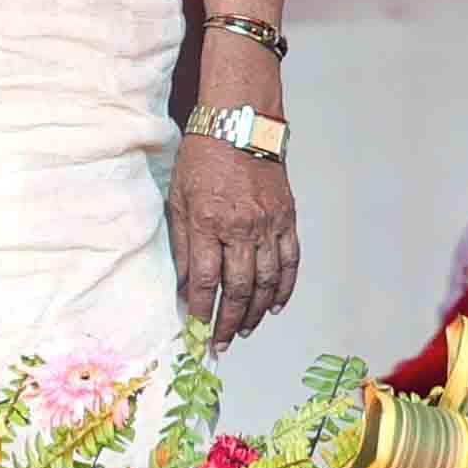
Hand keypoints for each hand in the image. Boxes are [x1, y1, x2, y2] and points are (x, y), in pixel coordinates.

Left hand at [168, 130, 298, 349]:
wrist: (239, 124)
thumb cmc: (202, 157)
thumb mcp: (178, 196)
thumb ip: (182, 242)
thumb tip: (182, 283)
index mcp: (208, 221)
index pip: (205, 279)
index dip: (202, 309)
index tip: (196, 330)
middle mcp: (241, 227)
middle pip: (239, 288)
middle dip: (228, 320)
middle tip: (220, 342)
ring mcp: (268, 224)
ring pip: (267, 282)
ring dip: (256, 312)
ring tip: (244, 329)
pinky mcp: (287, 219)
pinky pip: (290, 262)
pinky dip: (284, 288)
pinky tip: (275, 306)